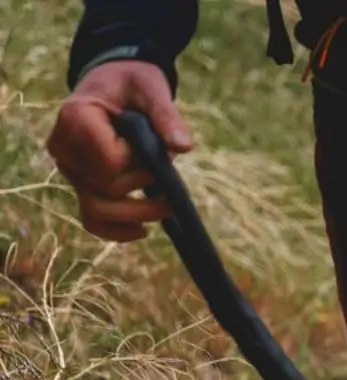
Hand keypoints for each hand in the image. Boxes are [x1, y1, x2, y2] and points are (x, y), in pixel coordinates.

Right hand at [46, 61, 193, 241]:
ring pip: (96, 211)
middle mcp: (65, 147)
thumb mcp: (151, 89)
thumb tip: (183, 146)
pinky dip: (115, 230)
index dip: (138, 163)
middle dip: (141, 188)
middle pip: (106, 191)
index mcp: (76, 119)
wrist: (113, 85)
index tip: (148, 145)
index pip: (111, 164)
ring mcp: (69, 168)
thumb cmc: (132, 84)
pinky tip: (142, 230)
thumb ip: (166, 116)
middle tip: (161, 173)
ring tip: (163, 208)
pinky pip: (91, 218)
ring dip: (134, 216)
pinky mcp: (78, 183)